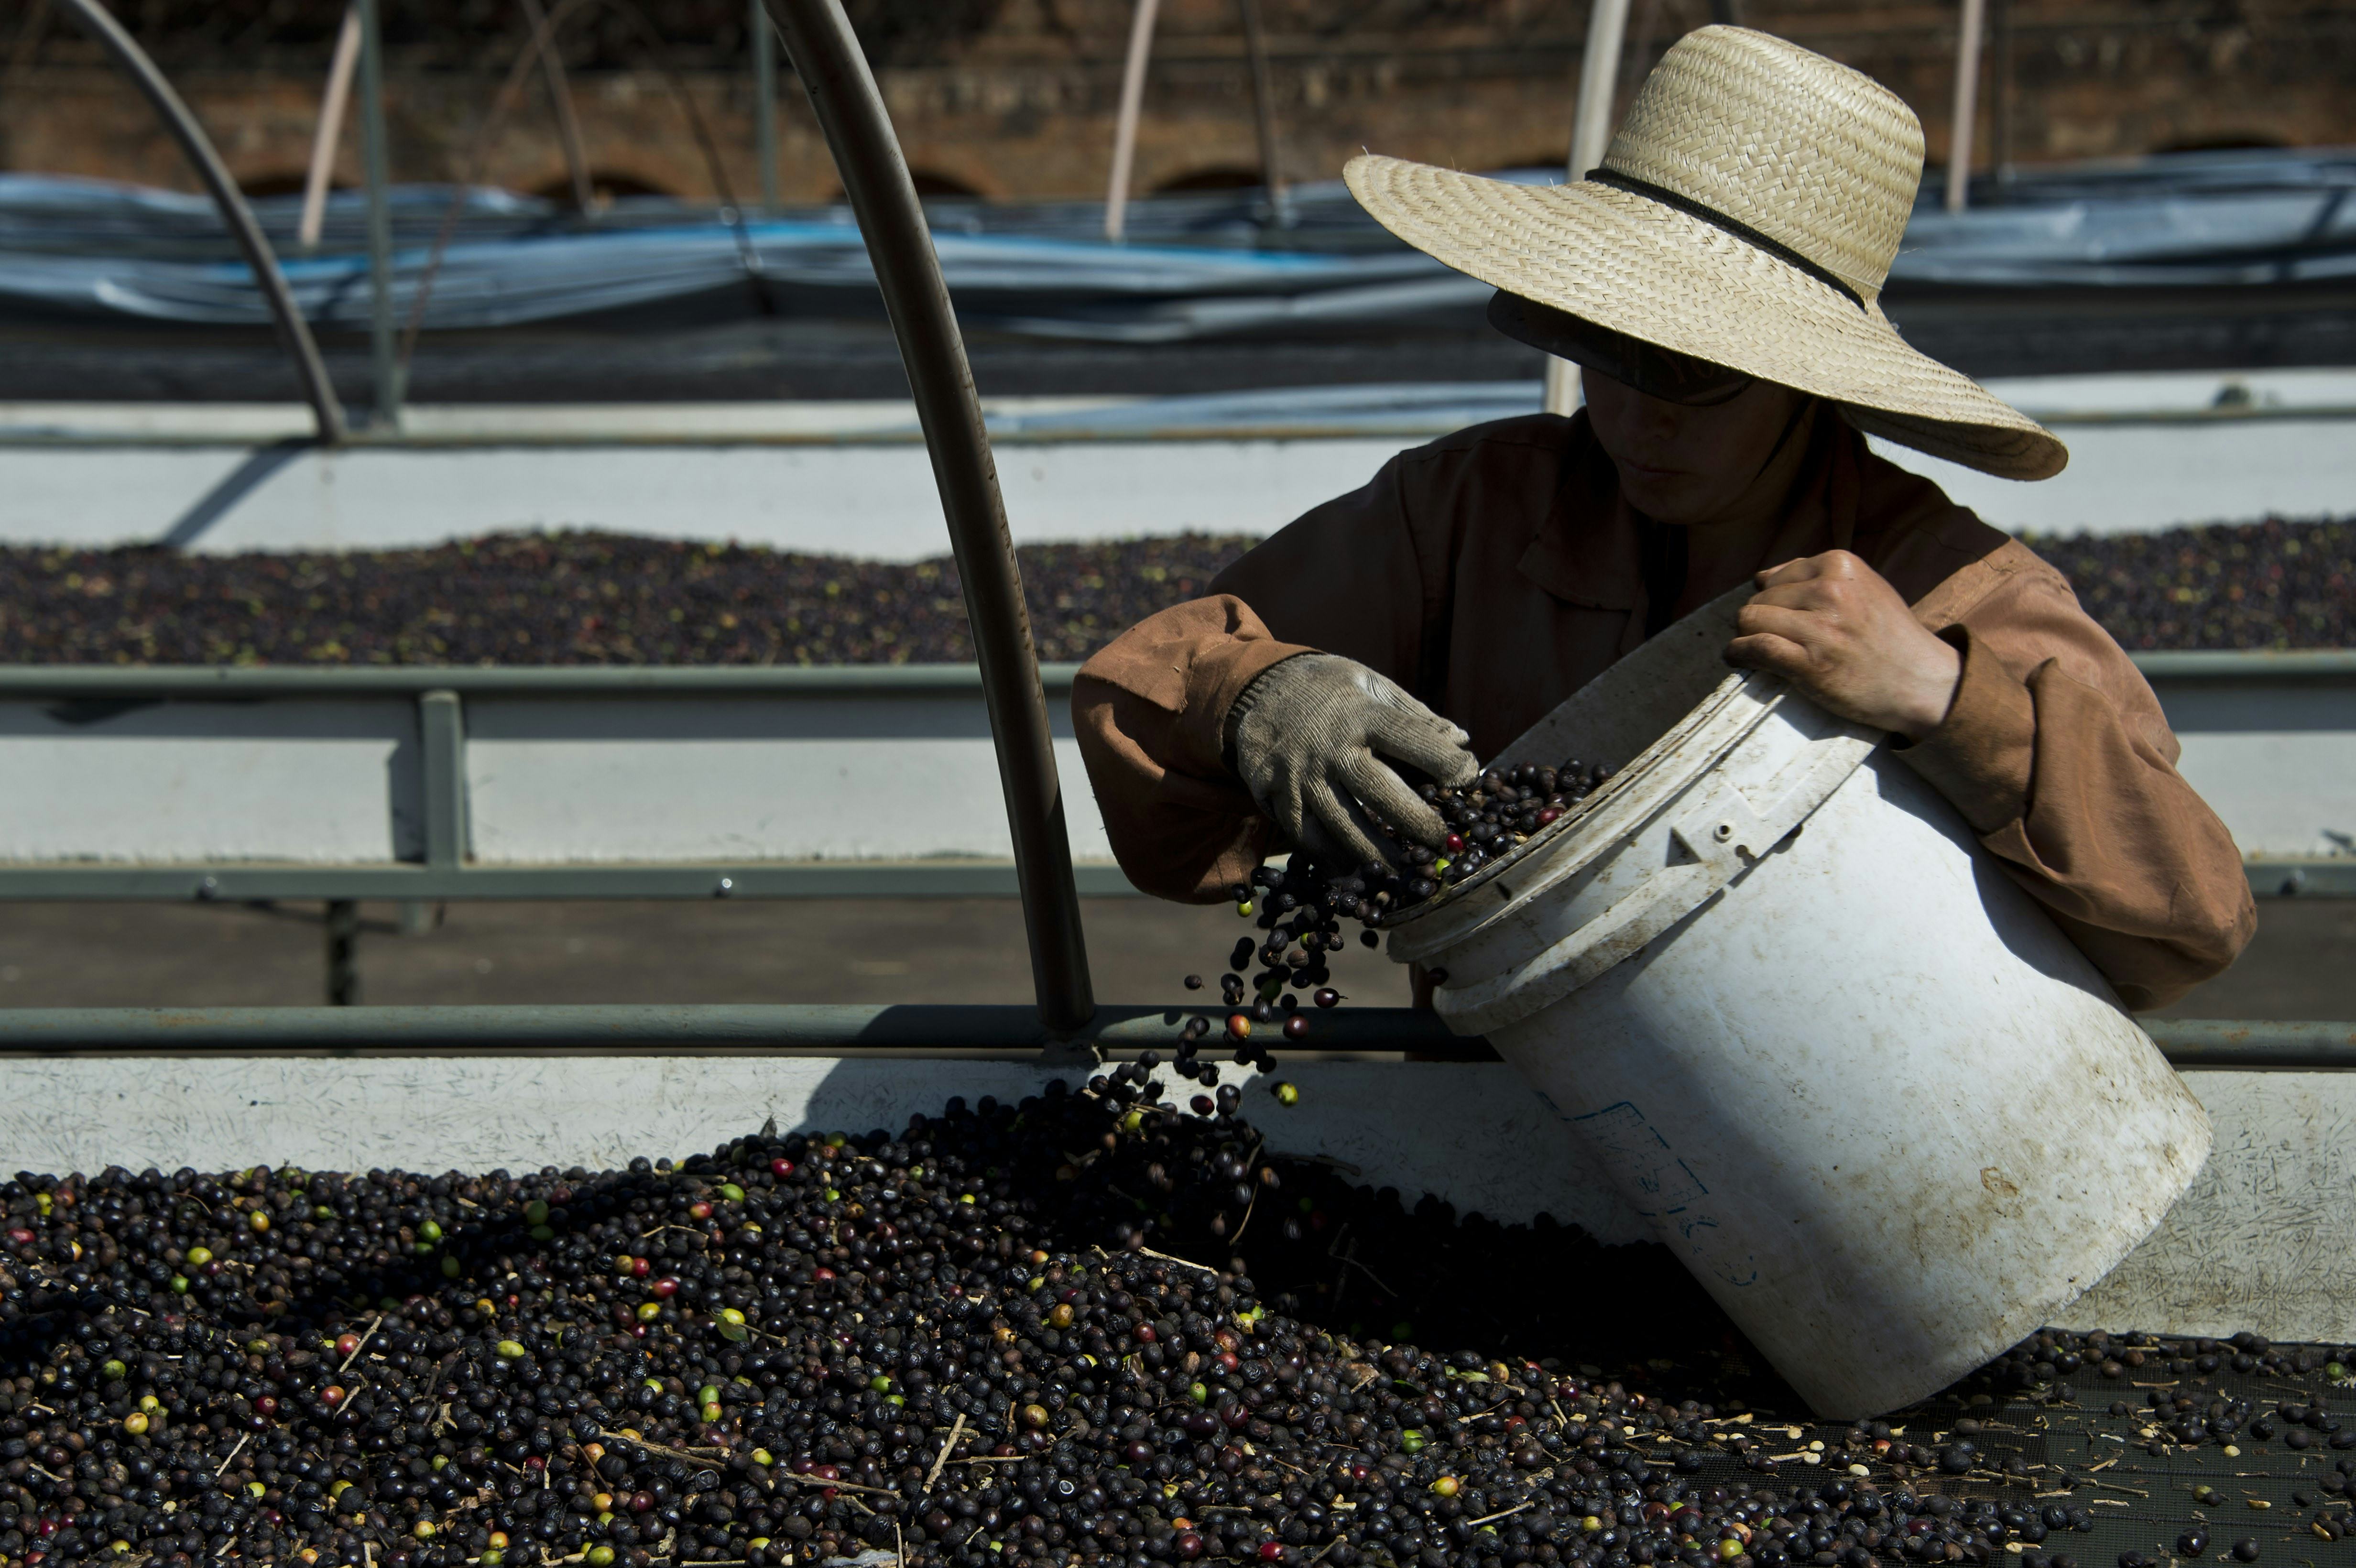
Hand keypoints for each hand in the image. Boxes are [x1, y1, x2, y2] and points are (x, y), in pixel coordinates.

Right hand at [1227, 653, 1478, 866]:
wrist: (1259, 687)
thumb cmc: (1330, 690)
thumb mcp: (1371, 685)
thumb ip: (1416, 715)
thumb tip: (1462, 741)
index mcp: (1359, 713)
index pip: (1409, 737)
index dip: (1443, 759)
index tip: (1469, 778)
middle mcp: (1329, 745)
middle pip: (1376, 790)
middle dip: (1412, 821)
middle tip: (1438, 843)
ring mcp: (1298, 772)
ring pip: (1339, 824)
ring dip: (1373, 854)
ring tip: (1402, 873)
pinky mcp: (1271, 791)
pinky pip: (1302, 834)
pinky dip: (1329, 857)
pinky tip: (1352, 872)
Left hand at [1724, 551, 1961, 738]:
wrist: (1922, 682)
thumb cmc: (1890, 638)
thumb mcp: (1865, 589)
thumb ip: (1820, 578)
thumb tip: (1761, 577)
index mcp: (1841, 566)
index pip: (1777, 576)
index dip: (1770, 599)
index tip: (1776, 617)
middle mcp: (1830, 590)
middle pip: (1760, 598)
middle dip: (1758, 618)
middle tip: (1768, 637)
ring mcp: (1821, 626)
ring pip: (1751, 619)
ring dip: (1745, 635)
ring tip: (1751, 647)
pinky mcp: (1810, 661)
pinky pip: (1755, 647)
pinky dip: (1738, 653)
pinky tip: (1737, 658)